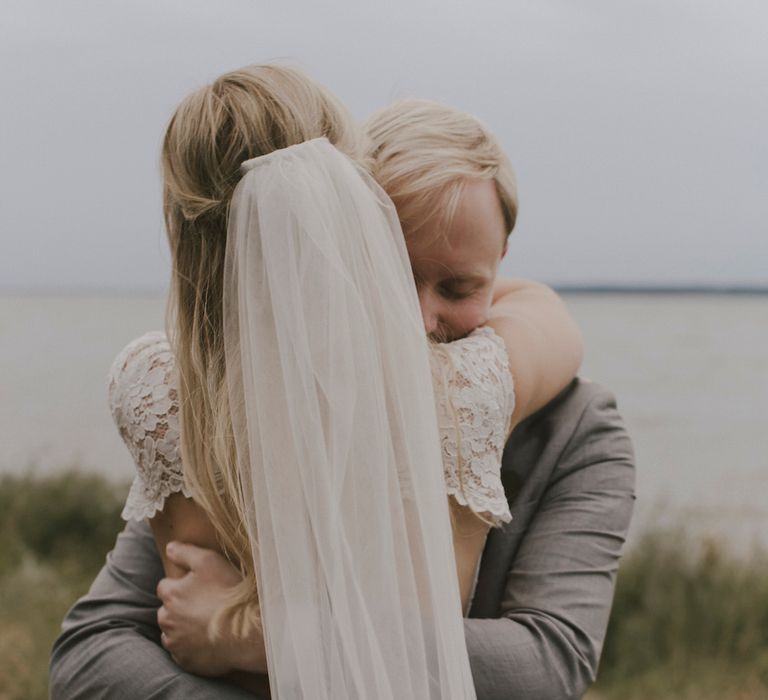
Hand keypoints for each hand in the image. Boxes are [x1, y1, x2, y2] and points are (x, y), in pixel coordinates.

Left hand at [156, 541, 266, 675]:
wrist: (245, 631)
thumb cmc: (228, 591)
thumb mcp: (208, 560)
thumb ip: (185, 551)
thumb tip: (169, 548)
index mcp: (170, 594)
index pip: (165, 586)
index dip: (181, 584)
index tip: (199, 586)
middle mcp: (167, 619)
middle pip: (167, 610)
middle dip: (180, 607)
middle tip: (205, 604)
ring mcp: (175, 643)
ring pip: (173, 632)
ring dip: (184, 627)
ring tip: (208, 622)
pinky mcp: (186, 661)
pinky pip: (183, 652)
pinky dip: (192, 646)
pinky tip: (210, 638)